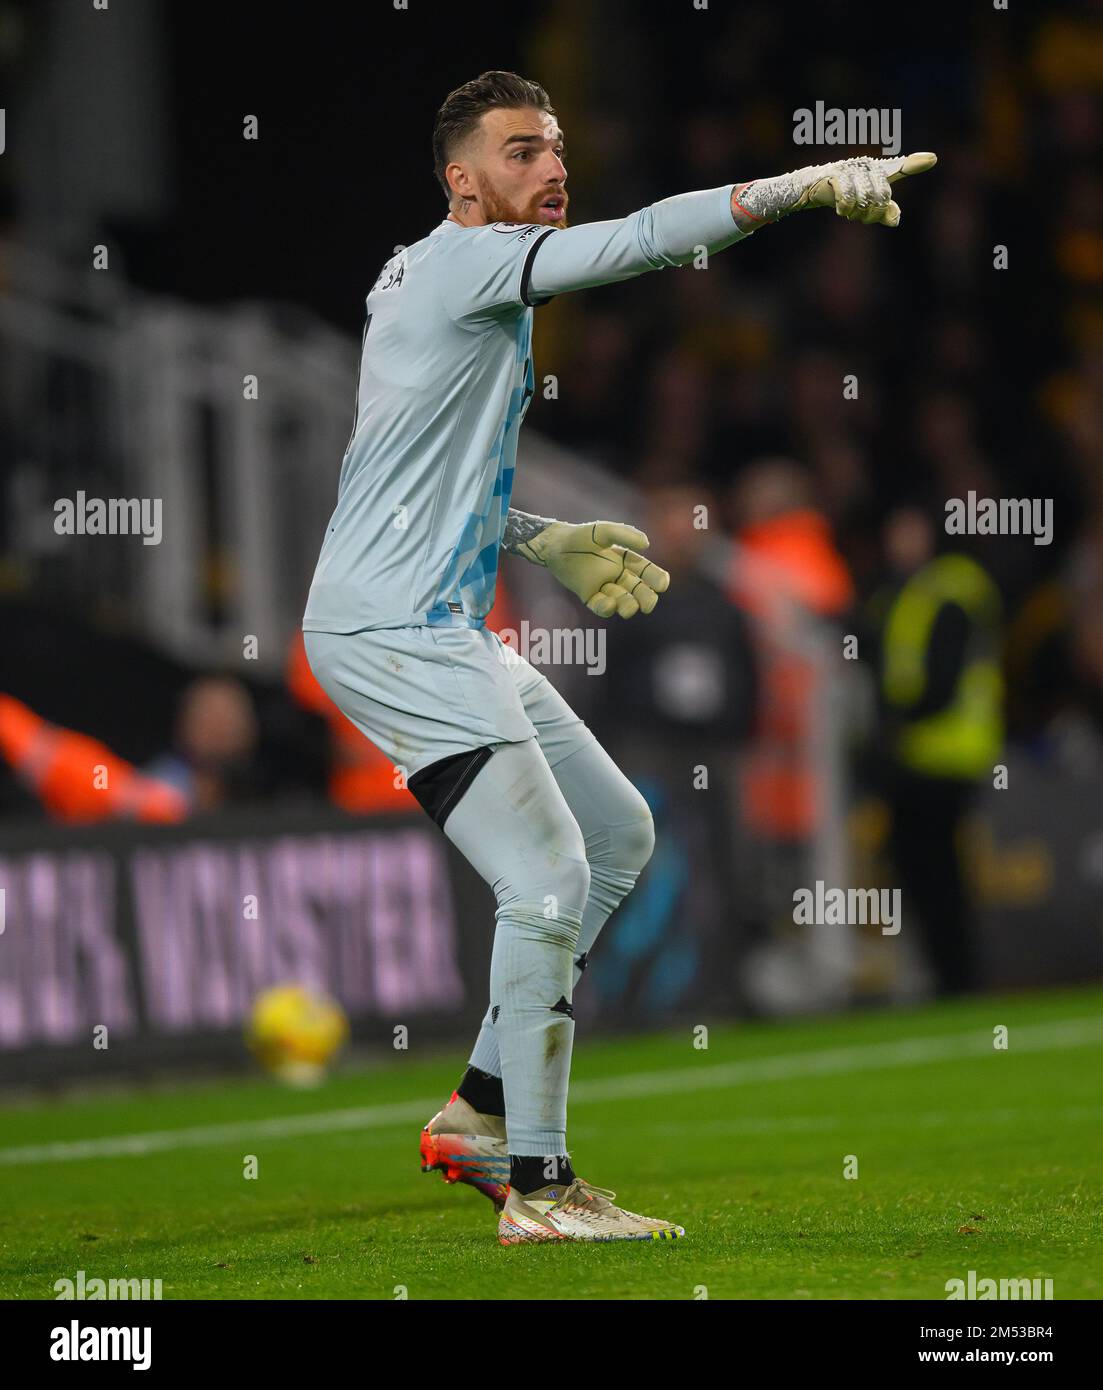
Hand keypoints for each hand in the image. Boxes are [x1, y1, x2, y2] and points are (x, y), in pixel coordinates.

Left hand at [520, 520, 670, 617]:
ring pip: (622, 601)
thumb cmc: (580, 536)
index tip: (662, 585)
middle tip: (648, 605)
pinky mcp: (589, 596)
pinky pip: (601, 606)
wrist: (554, 545)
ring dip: (628, 606)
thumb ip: (624, 535)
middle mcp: (617, 575)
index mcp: (625, 560)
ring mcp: (604, 587)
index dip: (656, 578)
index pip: (646, 571)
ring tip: (630, 608)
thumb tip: (647, 545)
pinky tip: (609, 603)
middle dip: (646, 599)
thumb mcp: (603, 531)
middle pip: (638, 590)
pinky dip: (606, 608)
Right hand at [804, 151, 936, 226]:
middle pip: (882, 197)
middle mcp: (868, 165)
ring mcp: (852, 168)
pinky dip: (845, 209)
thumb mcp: (867, 206)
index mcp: (879, 171)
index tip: (932, 159)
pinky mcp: (836, 175)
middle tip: (861, 217)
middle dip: (872, 214)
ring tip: (849, 213)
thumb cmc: (845, 195)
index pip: (899, 168)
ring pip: (865, 200)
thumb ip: (884, 212)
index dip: (915, 164)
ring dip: (856, 214)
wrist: (815, 189)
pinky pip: (848, 198)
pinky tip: (840, 210)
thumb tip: (895, 220)